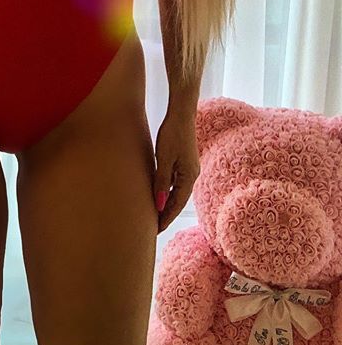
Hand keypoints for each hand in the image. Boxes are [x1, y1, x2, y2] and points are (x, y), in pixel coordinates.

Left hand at [153, 110, 199, 232]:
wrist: (181, 113)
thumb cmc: (172, 134)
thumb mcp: (163, 159)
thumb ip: (161, 182)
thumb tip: (158, 204)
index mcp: (189, 177)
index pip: (177, 204)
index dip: (166, 217)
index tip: (156, 230)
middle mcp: (192, 175)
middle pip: (178, 200)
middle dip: (166, 214)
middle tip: (153, 228)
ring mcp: (189, 168)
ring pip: (177, 191)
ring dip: (166, 202)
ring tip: (154, 214)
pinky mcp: (184, 161)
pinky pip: (176, 182)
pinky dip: (167, 190)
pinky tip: (159, 193)